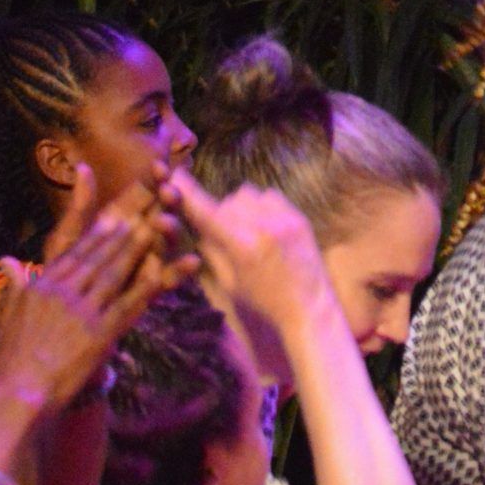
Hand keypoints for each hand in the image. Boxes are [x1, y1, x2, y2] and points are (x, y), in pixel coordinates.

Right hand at [0, 194, 185, 409]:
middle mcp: (63, 293)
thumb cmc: (8, 364)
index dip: (94, 238)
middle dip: (118, 236)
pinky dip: (143, 288)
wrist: (19, 393)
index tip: (109, 221)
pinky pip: (126, 306)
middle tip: (139, 216)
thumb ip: (13, 287)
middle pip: (96, 258)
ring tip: (151, 233)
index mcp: (42, 288)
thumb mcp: (5, 318)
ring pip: (112, 275)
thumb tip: (8, 260)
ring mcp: (82, 312)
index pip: (73, 256)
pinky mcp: (99, 334)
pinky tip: (159, 274)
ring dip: (133, 252)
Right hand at [166, 169, 330, 354]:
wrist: (309, 309)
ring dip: (241, 208)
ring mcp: (283, 218)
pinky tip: (266, 229)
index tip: (175, 175)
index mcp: (242, 247)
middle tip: (227, 238)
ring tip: (249, 232)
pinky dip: (261, 207)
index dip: (188, 193)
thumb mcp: (231, 284)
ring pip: (246, 195)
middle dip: (221, 215)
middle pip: (226, 202)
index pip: (208, 213)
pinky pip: (269, 196)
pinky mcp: (297, 216)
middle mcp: (262, 227)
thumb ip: (212, 250)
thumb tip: (198, 225)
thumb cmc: (266, 304)